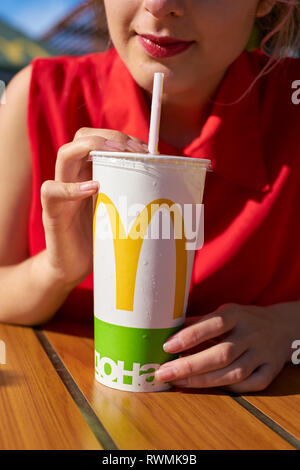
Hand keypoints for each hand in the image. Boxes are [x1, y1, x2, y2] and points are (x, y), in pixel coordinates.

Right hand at [41, 128, 147, 287]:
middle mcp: (72, 177)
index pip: (99, 139)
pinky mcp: (53, 213)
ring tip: (117, 155)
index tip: (146, 149)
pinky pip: (52, 191)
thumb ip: (131, 193)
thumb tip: (167, 185)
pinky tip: (93, 188)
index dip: (121, 137)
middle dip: (109, 137)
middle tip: (134, 150)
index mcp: (88, 173)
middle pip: (81, 137)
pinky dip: (71, 188)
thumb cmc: (99, 238)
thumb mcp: (119, 210)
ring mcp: (60, 193)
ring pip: (64, 155)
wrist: (73, 267)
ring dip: (91, 148)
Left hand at [155, 302, 298, 391]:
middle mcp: (251, 333)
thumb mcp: (224, 312)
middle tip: (164, 373)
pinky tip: (210, 387)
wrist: (282, 326)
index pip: (213, 324)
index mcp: (237, 314)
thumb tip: (167, 331)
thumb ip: (199, 322)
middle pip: (221, 354)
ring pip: (234, 373)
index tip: (167, 346)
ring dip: (204, 381)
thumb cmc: (243, 319)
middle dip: (190, 366)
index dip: (190, 336)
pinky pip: (251, 384)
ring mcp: (263, 353)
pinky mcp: (272, 370)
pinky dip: (230, 389)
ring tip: (178, 382)